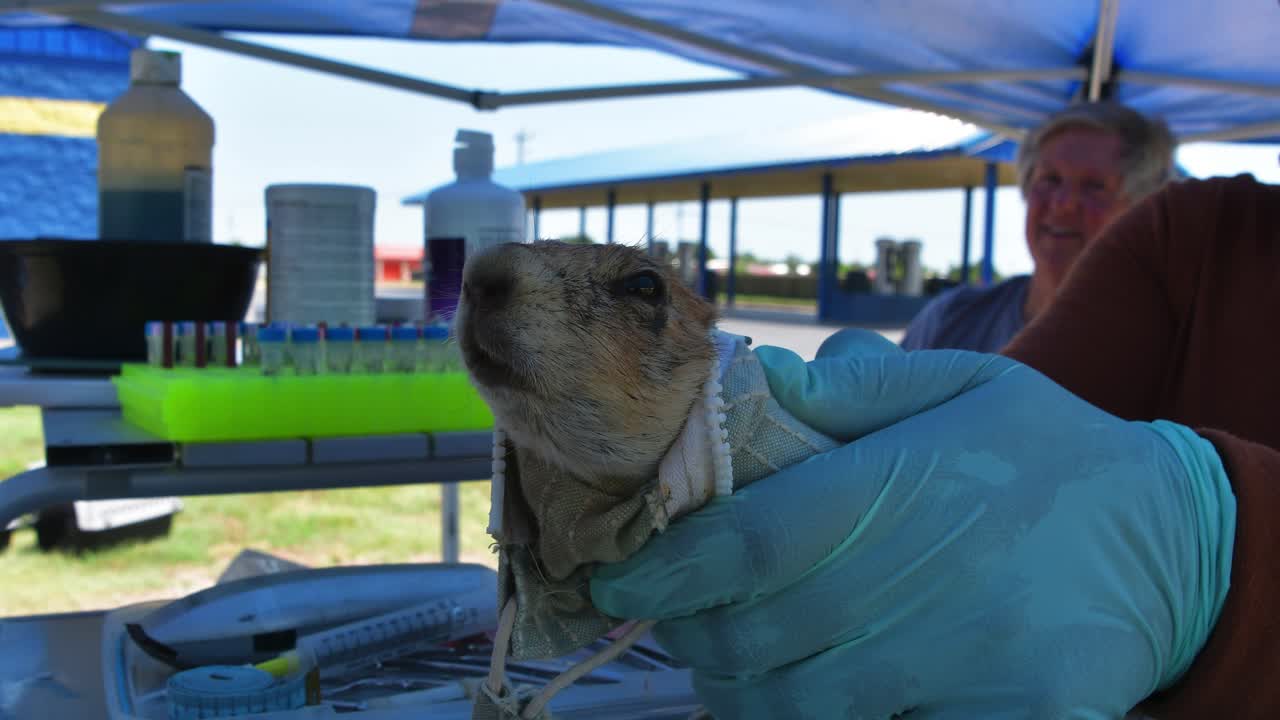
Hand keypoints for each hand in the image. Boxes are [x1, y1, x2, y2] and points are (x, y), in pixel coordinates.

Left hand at [591, 329, 1234, 718]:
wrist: (1170, 533)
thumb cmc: (1044, 450)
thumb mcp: (962, 384)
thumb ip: (856, 386)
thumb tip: (758, 381)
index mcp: (898, 491)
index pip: (748, 543)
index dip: (667, 569)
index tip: (618, 577)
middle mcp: (920, 582)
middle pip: (756, 639)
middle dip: (692, 637)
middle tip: (674, 619)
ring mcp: (964, 663)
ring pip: (803, 708)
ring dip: (740, 692)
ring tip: (725, 665)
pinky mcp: (1009, 717)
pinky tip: (810, 701)